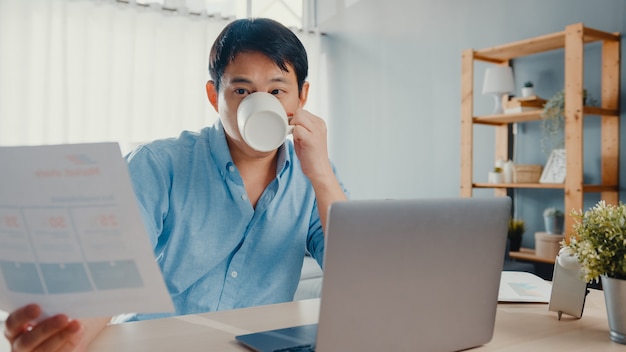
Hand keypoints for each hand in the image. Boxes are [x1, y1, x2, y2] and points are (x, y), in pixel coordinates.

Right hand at [4, 304, 84, 351]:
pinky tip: (79, 332)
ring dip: (61, 337)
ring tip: (76, 325)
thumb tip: (61, 293)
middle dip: (45, 329)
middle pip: (27, 340)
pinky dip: (70, 343)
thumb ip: (50, 303)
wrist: (73, 329)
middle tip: (63, 317)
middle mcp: (21, 343)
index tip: (37, 308)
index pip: (13, 323)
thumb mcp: (51, 307)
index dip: (23, 316)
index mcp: (16, 328)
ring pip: (43, 350)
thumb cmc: (57, 313)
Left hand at [289, 109, 346, 230]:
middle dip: (292, 121)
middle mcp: (319, 124)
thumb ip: (299, 127)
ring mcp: (317, 130)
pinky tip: (297, 143)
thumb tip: (287, 119)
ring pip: (298, 117)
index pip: (301, 111)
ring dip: (292, 127)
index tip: (291, 129)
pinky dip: (293, 134)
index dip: (293, 119)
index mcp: (319, 123)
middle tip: (292, 135)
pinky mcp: (311, 138)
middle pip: (299, 112)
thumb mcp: (305, 138)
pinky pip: (296, 128)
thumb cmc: (311, 156)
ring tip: (296, 139)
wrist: (319, 171)